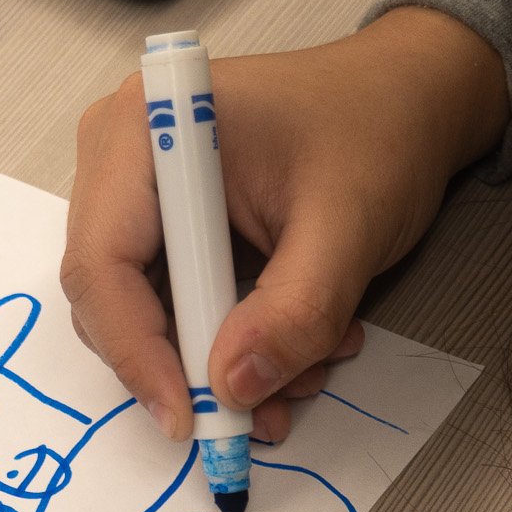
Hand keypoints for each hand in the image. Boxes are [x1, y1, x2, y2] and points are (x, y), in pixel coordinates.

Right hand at [63, 7, 507, 442]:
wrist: (408, 95)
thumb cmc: (378, 128)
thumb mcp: (349, 225)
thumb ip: (294, 310)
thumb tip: (231, 387)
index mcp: (146, 129)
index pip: (103, 263)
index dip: (137, 351)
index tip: (189, 416)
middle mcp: (120, 155)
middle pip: (111, 296)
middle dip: (186, 364)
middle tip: (259, 411)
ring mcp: (135, 189)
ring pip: (142, 311)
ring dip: (218, 359)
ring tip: (306, 366)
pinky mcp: (162, 221)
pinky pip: (171, 303)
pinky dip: (227, 339)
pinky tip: (293, 343)